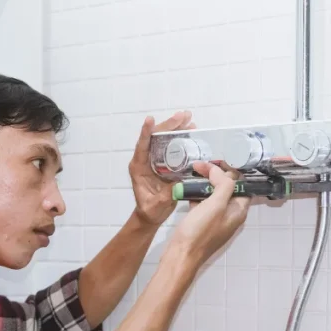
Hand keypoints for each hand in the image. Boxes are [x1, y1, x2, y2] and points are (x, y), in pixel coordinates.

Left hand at [128, 111, 194, 226]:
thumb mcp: (156, 205)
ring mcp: (156, 160)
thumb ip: (165, 195)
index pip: (142, 146)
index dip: (146, 132)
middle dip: (169, 125)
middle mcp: (146, 160)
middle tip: (184, 115)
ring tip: (189, 118)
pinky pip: (173, 147)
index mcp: (139, 167)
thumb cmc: (149, 211)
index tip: (150, 119)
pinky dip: (182, 138)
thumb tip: (179, 183)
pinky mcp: (165, 163)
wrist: (151, 215)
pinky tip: (192, 131)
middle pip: (156, 138)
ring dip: (177, 128)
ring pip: (165, 139)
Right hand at [167, 161, 249, 267]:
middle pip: (227, 189)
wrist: (180, 255)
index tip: (216, 163)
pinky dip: (196, 195)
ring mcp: (214, 219)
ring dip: (205, 184)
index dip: (231, 172)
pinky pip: (202, 204)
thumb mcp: (215, 205)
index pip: (242, 185)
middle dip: (215, 175)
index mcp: (238, 211)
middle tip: (200, 166)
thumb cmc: (199, 232)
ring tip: (193, 173)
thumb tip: (220, 171)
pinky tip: (187, 189)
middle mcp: (229, 215)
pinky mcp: (201, 223)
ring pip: (213, 195)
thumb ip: (223, 184)